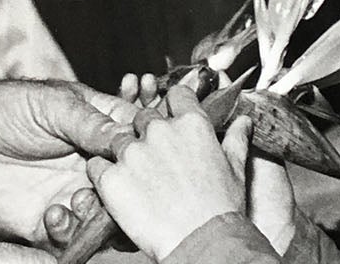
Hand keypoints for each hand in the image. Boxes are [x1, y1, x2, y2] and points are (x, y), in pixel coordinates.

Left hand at [0, 73, 128, 243]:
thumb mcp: (53, 105)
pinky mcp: (50, 220)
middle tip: (112, 190)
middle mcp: (94, 167)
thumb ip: (92, 123)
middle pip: (131, 190)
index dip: (148, 155)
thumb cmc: (6, 108)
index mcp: (102, 131)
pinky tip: (53, 213)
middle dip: (128, 195)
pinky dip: (69, 230)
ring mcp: (74, 194)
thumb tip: (130, 138)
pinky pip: (73, 236)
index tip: (144, 159)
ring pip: (108, 220)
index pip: (141, 146)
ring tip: (77, 200)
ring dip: (99, 216)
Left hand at [117, 74, 297, 253]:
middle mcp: (159, 132)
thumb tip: (243, 122)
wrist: (201, 245)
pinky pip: (96, 165)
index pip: (176, 94)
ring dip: (124, 154)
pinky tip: (117, 188)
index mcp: (191, 125)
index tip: (172, 117)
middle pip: (143, 117)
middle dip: (146, 133)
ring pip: (117, 140)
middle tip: (155, 160)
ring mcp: (133, 154)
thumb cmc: (221, 211)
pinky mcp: (112, 177)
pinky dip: (102, 174)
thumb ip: (236, 140)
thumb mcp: (236, 170)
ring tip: (136, 179)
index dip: (173, 104)